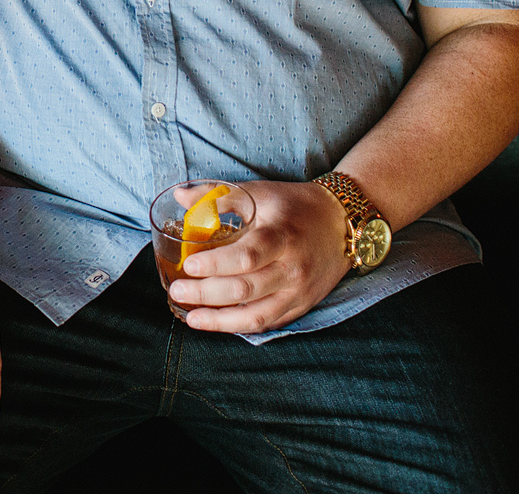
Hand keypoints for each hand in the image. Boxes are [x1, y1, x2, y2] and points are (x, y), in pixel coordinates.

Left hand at [169, 179, 352, 333]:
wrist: (341, 222)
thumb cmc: (295, 205)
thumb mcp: (260, 192)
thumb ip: (219, 197)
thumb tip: (180, 196)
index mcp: (281, 236)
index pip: (246, 256)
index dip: (215, 265)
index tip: (188, 265)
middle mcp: (292, 268)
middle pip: (245, 289)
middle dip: (206, 294)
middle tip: (177, 290)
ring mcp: (298, 291)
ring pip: (256, 315)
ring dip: (220, 321)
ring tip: (191, 317)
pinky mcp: (301, 306)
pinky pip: (268, 323)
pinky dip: (240, 326)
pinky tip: (218, 322)